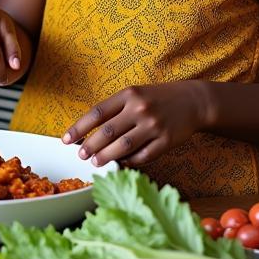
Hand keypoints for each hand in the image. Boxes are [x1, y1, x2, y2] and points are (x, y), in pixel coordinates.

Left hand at [63, 81, 208, 166]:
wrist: (193, 101)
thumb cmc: (157, 99)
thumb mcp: (135, 94)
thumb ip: (114, 109)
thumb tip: (89, 131)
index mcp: (129, 95)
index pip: (97, 112)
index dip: (79, 127)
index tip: (66, 139)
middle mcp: (140, 109)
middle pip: (108, 131)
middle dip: (90, 145)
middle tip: (80, 155)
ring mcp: (154, 126)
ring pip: (124, 146)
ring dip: (106, 156)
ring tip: (95, 162)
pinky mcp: (167, 141)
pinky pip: (143, 156)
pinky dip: (129, 161)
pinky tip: (120, 163)